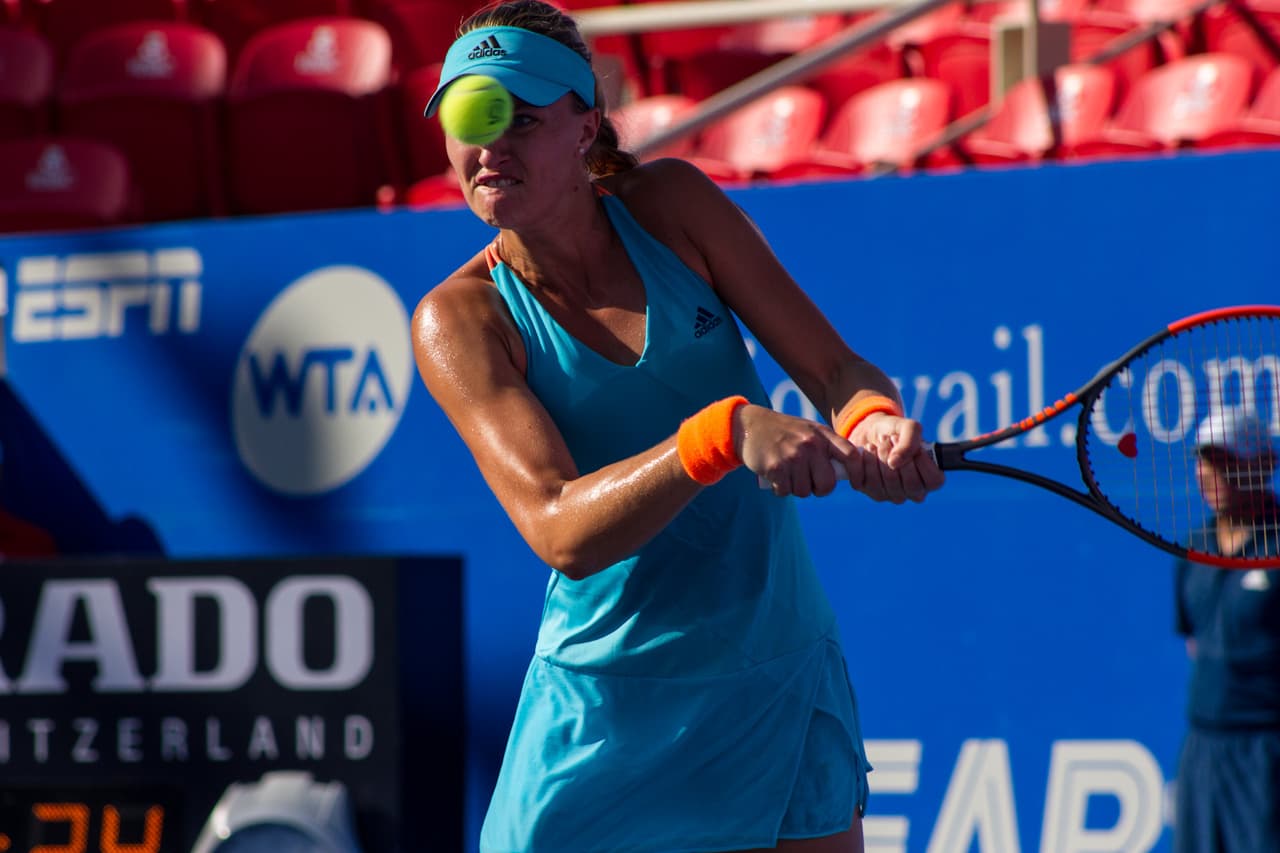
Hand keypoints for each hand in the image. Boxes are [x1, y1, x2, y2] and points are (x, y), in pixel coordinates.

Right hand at [735, 404, 860, 497]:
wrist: (751, 425)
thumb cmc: (785, 432)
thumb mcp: (810, 431)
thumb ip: (828, 447)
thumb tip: (848, 472)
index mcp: (823, 435)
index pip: (851, 455)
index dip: (858, 473)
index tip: (856, 484)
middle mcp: (810, 444)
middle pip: (827, 484)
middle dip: (818, 489)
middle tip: (808, 481)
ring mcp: (793, 456)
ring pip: (804, 491)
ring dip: (795, 488)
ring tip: (788, 474)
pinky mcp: (776, 467)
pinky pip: (785, 491)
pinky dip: (780, 489)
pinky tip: (776, 476)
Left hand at [844, 413, 945, 503]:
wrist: (870, 432)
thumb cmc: (896, 432)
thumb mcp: (909, 428)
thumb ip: (910, 441)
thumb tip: (894, 463)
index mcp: (928, 478)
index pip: (934, 481)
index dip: (924, 463)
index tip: (916, 446)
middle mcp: (911, 491)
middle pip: (910, 484)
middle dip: (898, 457)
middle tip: (889, 439)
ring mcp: (889, 494)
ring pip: (887, 482)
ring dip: (879, 457)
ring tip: (877, 443)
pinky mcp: (868, 490)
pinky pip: (864, 480)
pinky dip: (863, 460)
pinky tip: (865, 450)